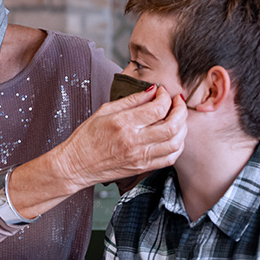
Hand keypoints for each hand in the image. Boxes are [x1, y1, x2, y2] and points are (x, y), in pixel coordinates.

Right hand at [55, 85, 186, 188]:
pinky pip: (170, 158)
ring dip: (182, 128)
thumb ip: (131, 101)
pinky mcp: (142, 167)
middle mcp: (134, 141)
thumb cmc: (86, 137)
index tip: (162, 92)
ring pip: (176, 143)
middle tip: (177, 102)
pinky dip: (177, 145)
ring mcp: (140, 157)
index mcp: (123, 124)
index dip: (165, 97)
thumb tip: (152, 91)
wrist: (77, 164)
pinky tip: (173, 136)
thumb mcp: (104, 111)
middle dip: (181, 110)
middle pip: (172, 126)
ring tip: (177, 118)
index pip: (157, 109)